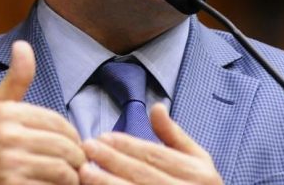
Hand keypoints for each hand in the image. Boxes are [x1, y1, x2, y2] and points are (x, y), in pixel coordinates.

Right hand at [0, 40, 85, 183]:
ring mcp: (10, 165)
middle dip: (76, 158)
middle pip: (65, 147)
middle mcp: (7, 137)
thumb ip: (15, 80)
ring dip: (71, 177)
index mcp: (6, 113)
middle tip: (76, 164)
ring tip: (69, 177)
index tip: (72, 145)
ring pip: (63, 171)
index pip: (59, 123)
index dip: (73, 136)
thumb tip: (22, 44)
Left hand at [79, 104, 222, 184]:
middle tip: (86, 147)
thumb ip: (174, 136)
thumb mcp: (197, 161)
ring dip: (107, 183)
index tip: (102, 136)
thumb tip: (156, 106)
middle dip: (112, 160)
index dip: (127, 145)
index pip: (155, 155)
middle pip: (142, 174)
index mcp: (199, 174)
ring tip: (84, 171)